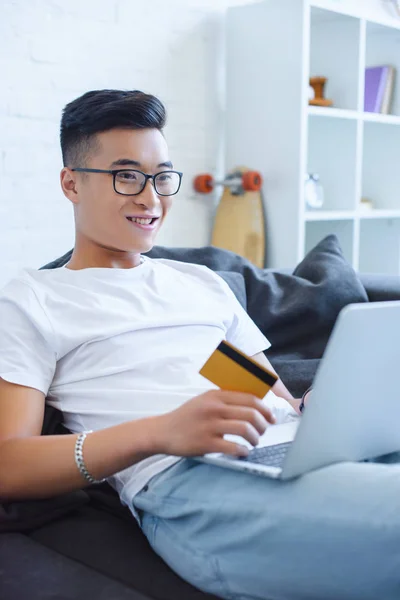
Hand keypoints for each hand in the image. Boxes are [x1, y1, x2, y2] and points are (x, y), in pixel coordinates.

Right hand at [156, 390, 275, 457]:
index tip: (271, 417)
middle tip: (263, 432)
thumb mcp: (204, 400)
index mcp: (216, 395)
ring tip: (254, 442)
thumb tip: (253, 405)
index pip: (249, 398)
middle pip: (251, 413)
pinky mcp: (205, 443)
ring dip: (255, 438)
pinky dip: (243, 451)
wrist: (162, 431)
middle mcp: (213, 408)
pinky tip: (243, 452)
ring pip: (245, 429)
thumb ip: (224, 400)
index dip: (265, 409)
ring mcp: (209, 425)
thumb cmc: (186, 416)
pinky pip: (232, 447)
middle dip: (263, 425)